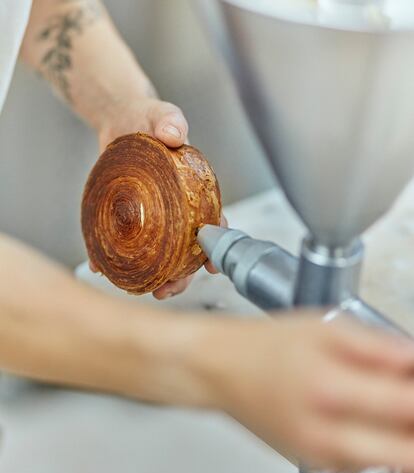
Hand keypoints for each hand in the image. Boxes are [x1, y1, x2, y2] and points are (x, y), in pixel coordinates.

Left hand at [93, 95, 224, 298]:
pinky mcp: (128, 216)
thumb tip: (175, 134)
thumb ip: (170, 120)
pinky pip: (124, 239)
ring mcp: (153, 216)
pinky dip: (112, 256)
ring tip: (142, 289)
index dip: (215, 247)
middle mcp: (176, 210)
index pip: (212, 222)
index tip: (212, 268)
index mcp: (193, 192)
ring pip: (159, 253)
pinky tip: (100, 266)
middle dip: (181, 275)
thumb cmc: (146, 118)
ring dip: (154, 275)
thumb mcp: (160, 115)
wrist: (119, 120)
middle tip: (167, 290)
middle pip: (185, 249)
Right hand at [193, 313, 413, 472]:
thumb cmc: (263, 346)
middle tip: (402, 396)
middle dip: (413, 426)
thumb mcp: (324, 328)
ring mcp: (321, 457)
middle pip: (408, 454)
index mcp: (329, 390)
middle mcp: (326, 436)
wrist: (220, 370)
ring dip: (400, 431)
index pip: (409, 408)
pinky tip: (362, 410)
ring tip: (384, 397)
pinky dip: (378, 439)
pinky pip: (366, 461)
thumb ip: (379, 346)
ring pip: (392, 460)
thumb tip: (413, 358)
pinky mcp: (317, 465)